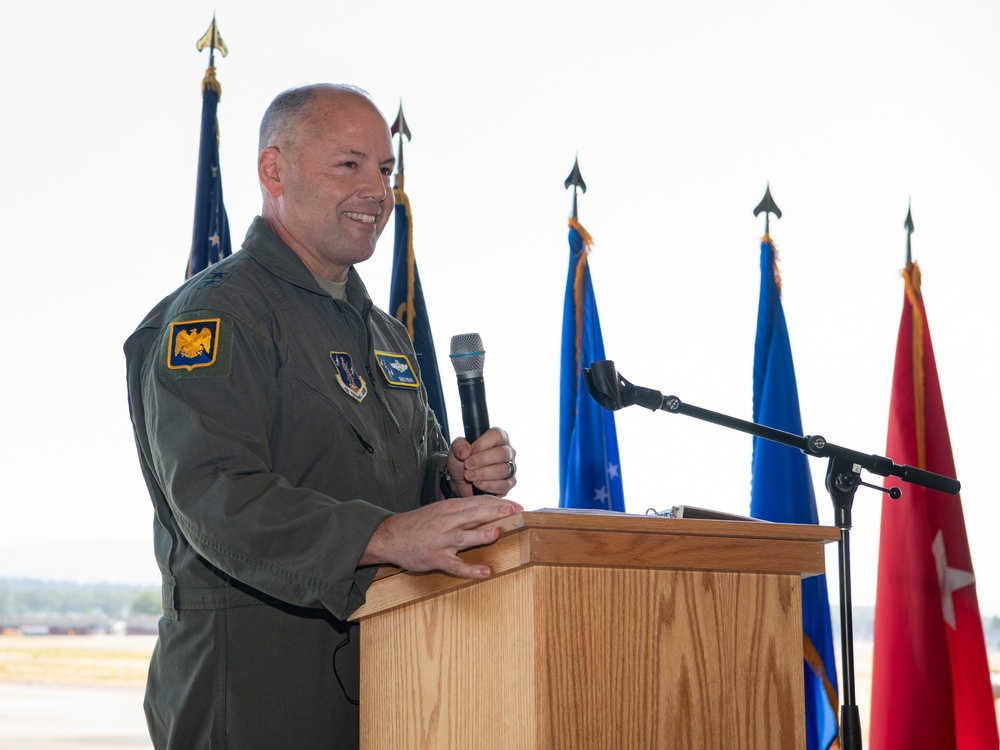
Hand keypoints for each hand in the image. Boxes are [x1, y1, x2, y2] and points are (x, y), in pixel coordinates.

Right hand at [360, 497, 523, 577]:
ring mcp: (441, 540)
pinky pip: (455, 565)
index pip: (478, 502)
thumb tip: (486, 510)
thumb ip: (461, 510)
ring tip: (496, 532)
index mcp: (449, 508)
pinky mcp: (436, 558)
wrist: (390, 536)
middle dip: (496, 511)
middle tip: (516, 510)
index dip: (498, 502)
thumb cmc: (419, 524)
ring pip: (464, 536)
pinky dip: (470, 569)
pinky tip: (485, 572)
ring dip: (480, 534)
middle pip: (474, 514)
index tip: (517, 505)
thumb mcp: (439, 510)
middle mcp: (446, 521)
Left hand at [446, 427, 516, 497]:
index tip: (471, 451)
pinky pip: (503, 485)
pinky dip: (488, 485)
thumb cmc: (462, 461)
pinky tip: (477, 483)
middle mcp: (507, 451)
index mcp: (498, 438)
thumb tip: (466, 451)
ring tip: (468, 476)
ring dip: (483, 474)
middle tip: (467, 465)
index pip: (497, 435)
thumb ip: (459, 446)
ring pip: (502, 470)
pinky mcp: (509, 483)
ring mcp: (510, 468)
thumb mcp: (456, 450)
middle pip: (502, 453)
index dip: (483, 443)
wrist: (460, 481)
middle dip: (482, 460)